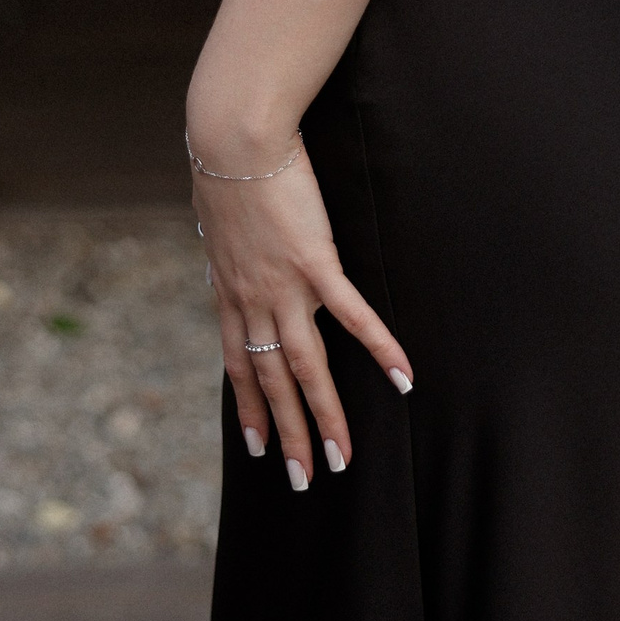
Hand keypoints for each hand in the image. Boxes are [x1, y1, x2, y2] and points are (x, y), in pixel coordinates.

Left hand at [194, 141, 413, 486]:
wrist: (234, 139)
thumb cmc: (225, 167)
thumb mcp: (217, 219)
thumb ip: (227, 247)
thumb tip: (224, 252)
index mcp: (230, 291)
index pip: (240, 365)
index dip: (250, 409)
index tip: (259, 447)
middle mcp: (254, 300)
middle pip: (273, 381)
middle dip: (287, 433)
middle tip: (302, 481)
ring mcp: (285, 285)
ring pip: (307, 366)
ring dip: (324, 416)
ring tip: (342, 458)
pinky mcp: (316, 262)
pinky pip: (352, 315)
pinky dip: (379, 348)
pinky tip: (402, 376)